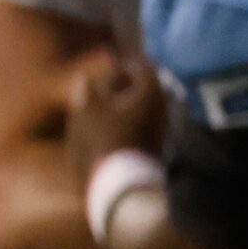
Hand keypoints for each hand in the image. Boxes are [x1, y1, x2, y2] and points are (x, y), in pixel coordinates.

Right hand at [64, 52, 167, 189]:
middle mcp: (162, 106)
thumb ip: (86, 87)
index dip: (125, 65)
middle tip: (107, 88)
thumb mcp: (85, 109)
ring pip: (147, 107)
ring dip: (128, 105)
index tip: (109, 68)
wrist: (120, 183)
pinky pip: (146, 124)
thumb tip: (87, 77)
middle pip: (148, 86)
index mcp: (149, 91)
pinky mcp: (157, 146)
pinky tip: (113, 132)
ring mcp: (162, 128)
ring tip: (105, 111)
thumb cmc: (101, 141)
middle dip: (128, 85)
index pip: (143, 65)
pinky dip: (131, 121)